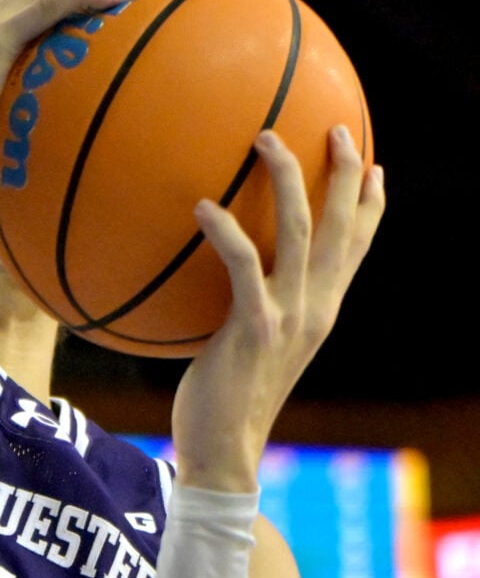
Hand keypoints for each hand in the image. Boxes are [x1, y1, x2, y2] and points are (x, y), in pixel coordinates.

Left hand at [172, 126, 385, 489]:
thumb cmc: (226, 400)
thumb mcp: (253, 349)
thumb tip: (230, 285)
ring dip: (288, 179)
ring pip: (302, 231)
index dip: (369, 206)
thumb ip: (255, 311)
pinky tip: (203, 205)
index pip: (357, 249)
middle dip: (344, 173)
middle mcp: (315, 308)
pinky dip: (227, 231)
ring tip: (265, 139)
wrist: (224, 450)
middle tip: (334, 127)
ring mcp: (289, 316)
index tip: (374, 165)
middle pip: (343, 227)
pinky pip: (243, 265)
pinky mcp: (254, 327)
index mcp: (321, 310)